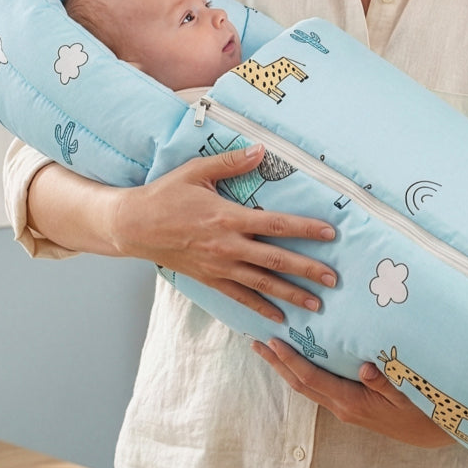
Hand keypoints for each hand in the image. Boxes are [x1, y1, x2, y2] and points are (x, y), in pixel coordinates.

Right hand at [109, 144, 337, 322]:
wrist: (133, 225)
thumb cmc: (165, 195)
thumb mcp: (196, 171)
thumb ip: (231, 163)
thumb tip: (261, 150)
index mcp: (228, 217)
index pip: (276, 224)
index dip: (306, 230)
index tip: (330, 234)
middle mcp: (227, 246)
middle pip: (276, 260)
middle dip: (308, 270)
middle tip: (334, 279)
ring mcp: (218, 266)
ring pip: (262, 284)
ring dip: (291, 294)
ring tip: (317, 303)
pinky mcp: (209, 279)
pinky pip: (239, 296)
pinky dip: (260, 307)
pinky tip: (279, 317)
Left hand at [252, 338, 452, 448]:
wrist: (433, 434)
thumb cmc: (422, 410)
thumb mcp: (408, 394)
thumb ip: (386, 381)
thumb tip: (365, 368)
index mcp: (351, 402)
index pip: (312, 378)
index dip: (290, 360)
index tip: (272, 342)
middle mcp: (342, 407)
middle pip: (300, 384)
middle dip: (277, 364)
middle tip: (256, 342)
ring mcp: (345, 409)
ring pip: (307, 387)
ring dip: (287, 368)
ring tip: (270, 349)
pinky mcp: (351, 407)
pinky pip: (320, 388)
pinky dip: (304, 373)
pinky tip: (301, 361)